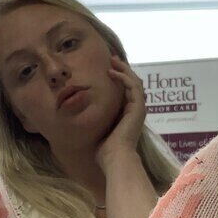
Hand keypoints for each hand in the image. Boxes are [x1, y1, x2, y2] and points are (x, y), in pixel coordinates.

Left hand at [94, 55, 147, 170]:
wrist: (115, 158)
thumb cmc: (104, 150)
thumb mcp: (98, 130)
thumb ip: (96, 120)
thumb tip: (78, 117)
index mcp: (127, 115)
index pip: (126, 92)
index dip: (119, 79)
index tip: (108, 69)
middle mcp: (135, 111)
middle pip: (132, 84)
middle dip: (123, 70)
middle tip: (112, 60)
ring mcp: (138, 109)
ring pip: (135, 82)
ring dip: (124, 70)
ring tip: (113, 61)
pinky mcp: (138, 108)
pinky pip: (133, 86)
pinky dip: (124, 77)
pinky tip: (112, 72)